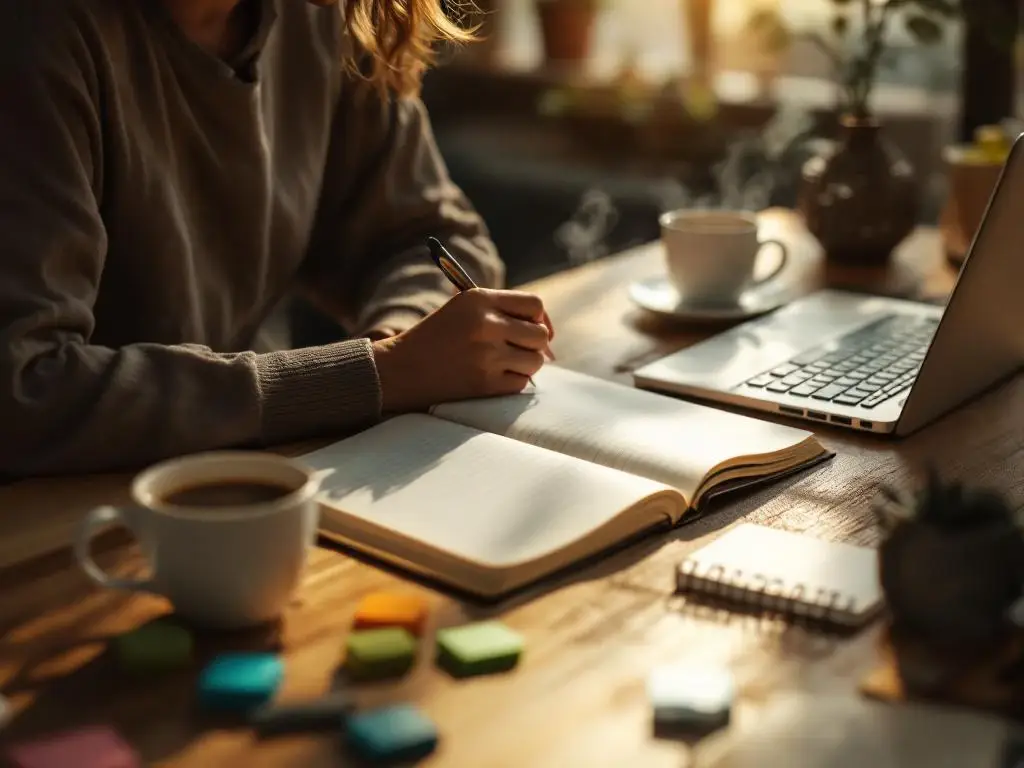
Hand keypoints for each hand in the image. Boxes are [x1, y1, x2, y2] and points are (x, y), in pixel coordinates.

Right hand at [372, 288, 553, 412]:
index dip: (540, 319)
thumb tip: (549, 337)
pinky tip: (491, 378)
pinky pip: (521, 383)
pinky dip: (512, 382)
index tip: (534, 329)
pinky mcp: (485, 383)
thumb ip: (502, 313)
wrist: (399, 369)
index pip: (534, 304)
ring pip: (535, 361)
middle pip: (540, 335)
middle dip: (534, 345)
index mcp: (479, 299)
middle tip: (517, 351)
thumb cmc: (436, 338)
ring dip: (525, 365)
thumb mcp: (463, 309)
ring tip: (502, 364)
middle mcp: (486, 324)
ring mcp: (487, 355)